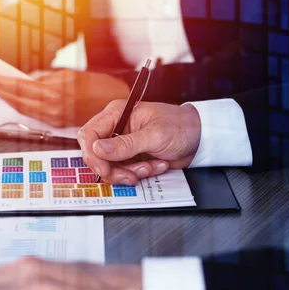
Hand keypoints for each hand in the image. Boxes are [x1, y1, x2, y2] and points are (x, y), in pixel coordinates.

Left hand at [0, 70, 129, 127]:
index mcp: (57, 93)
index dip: (2, 83)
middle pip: (18, 101)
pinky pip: (33, 114)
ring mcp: (55, 118)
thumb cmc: (98, 86)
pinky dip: (20, 105)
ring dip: (7, 99)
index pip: (21, 87)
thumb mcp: (71, 74)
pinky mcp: (57, 123)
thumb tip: (28, 79)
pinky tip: (13, 99)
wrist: (117, 105)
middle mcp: (54, 109)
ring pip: (23, 109)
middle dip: (0, 90)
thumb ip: (47, 77)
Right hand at [78, 101, 201, 184]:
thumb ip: (125, 144)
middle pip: (95, 154)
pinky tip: (155, 166)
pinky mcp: (129, 158)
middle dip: (111, 169)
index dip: (92, 154)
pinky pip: (122, 172)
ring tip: (149, 167)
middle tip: (130, 175)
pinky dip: (137, 174)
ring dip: (128, 173)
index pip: (89, 134)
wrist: (199, 139)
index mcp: (117, 114)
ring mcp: (121, 145)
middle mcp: (115, 128)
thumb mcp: (154, 135)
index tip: (104, 169)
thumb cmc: (180, 127)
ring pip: (108, 167)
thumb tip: (98, 149)